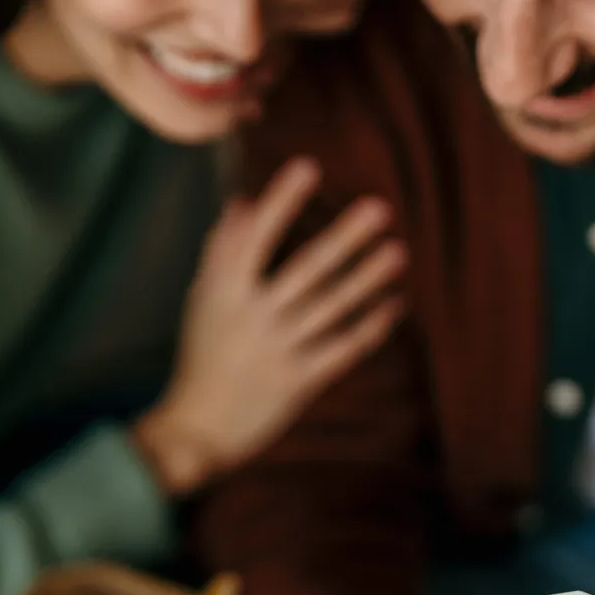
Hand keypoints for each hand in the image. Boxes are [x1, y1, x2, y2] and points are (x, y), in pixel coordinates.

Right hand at [134, 157, 406, 495]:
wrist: (197, 427)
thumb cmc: (202, 356)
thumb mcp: (204, 301)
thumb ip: (223, 252)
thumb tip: (242, 202)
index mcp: (222, 292)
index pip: (253, 237)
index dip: (280, 202)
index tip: (308, 166)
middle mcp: (251, 317)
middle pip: (305, 270)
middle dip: (344, 238)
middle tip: (379, 208)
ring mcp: (277, 350)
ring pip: (330, 307)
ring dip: (366, 279)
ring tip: (397, 252)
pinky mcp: (297, 381)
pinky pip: (341, 349)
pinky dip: (369, 327)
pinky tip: (393, 304)